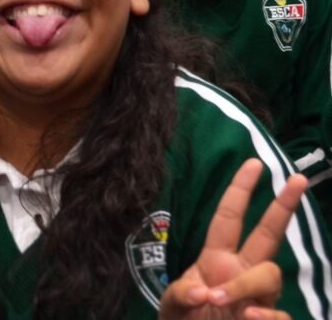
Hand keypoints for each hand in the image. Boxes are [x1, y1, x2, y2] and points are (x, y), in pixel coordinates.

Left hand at [158, 159, 305, 319]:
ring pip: (269, 274)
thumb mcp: (172, 306)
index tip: (253, 163)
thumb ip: (180, 295)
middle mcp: (242, 272)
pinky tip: (250, 318)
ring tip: (217, 300)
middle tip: (296, 179)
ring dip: (245, 285)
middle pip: (267, 233)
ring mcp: (258, 297)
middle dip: (282, 206)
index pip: (229, 218)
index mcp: (216, 259)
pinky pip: (280, 313)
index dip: (239, 191)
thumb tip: (202, 292)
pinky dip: (268, 315)